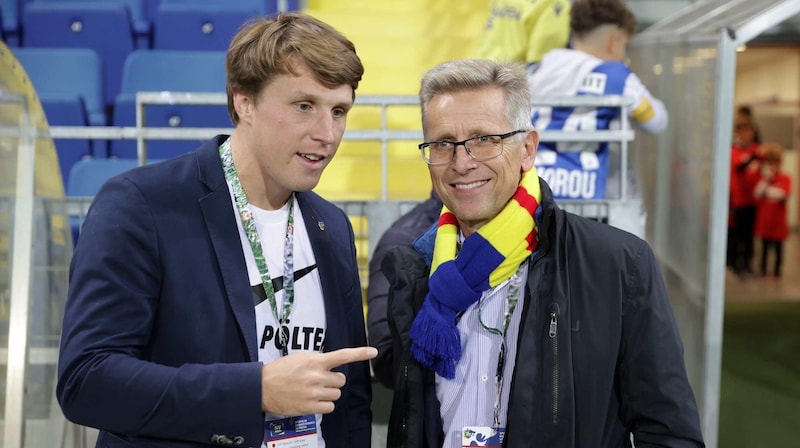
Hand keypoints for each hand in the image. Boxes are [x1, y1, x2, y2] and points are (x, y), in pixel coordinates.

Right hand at [261, 346, 376, 415]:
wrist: (262, 387)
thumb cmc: (281, 371)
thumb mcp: (300, 357)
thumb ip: (318, 360)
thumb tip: (331, 365)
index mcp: (315, 361)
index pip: (342, 355)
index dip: (360, 354)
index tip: (373, 352)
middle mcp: (317, 376)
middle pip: (341, 380)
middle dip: (333, 381)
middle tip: (319, 381)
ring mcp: (314, 392)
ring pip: (337, 394)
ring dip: (329, 394)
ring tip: (314, 391)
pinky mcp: (310, 407)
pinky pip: (330, 407)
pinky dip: (325, 405)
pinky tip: (313, 401)